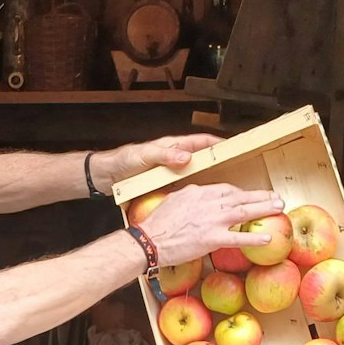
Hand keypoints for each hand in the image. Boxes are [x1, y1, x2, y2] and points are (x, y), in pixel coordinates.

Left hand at [93, 134, 224, 191]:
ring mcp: (171, 172)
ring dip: (208, 180)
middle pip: (202, 158)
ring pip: (195, 174)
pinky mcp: (165, 184)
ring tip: (224, 190)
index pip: (201, 141)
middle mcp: (175, 158)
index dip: (218, 144)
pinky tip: (201, 203)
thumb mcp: (145, 156)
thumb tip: (187, 157)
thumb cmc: (124, 161)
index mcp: (173, 146)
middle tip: (236, 172)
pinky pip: (184, 187)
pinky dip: (193, 192)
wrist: (107, 176)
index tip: (235, 149)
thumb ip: (165, 155)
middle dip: (218, 164)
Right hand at [135, 183, 284, 266]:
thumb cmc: (157, 224)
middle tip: (276, 197)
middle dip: (261, 196)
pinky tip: (267, 238)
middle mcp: (209, 202)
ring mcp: (212, 220)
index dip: (242, 193)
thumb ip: (190, 198)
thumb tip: (197, 199)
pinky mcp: (212, 238)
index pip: (226, 189)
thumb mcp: (174, 200)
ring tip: (279, 208)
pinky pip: (238, 237)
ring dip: (264, 209)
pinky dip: (254, 238)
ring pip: (244, 211)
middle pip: (240, 197)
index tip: (250, 196)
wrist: (150, 240)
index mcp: (199, 191)